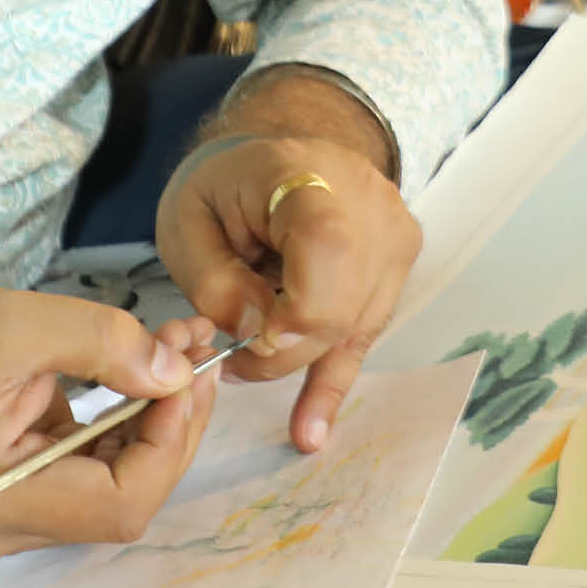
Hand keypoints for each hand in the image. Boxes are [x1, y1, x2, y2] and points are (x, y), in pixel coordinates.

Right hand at [0, 286, 221, 562]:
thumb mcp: (23, 323)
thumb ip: (107, 347)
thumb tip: (178, 374)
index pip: (114, 503)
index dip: (166, 443)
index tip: (188, 376)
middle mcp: (4, 530)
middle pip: (123, 498)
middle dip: (171, 425)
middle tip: (197, 354)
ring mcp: (15, 517)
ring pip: (119, 481)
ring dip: (159, 418)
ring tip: (181, 350)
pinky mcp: (26, 492)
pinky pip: (98, 466)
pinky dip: (131, 420)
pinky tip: (153, 370)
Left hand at [156, 135, 421, 453]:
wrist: (272, 157)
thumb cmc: (222, 186)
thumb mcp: (189, 223)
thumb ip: (216, 280)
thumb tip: (257, 334)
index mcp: (307, 175)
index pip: (325, 250)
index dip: (291, 313)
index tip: (244, 343)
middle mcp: (366, 203)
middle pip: (341, 302)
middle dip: (284, 350)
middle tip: (232, 364)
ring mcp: (391, 234)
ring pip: (356, 325)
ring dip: (307, 367)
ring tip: (280, 416)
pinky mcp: (397, 264)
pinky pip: (365, 332)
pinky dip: (334, 380)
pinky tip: (314, 430)